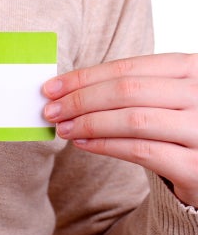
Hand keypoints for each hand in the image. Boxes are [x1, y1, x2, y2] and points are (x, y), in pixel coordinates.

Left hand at [42, 53, 197, 207]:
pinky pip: (141, 152)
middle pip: (126, 91)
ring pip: (132, 120)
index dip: (84, 78)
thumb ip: (130, 87)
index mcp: (193, 69)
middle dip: (80, 100)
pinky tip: (83, 143)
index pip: (127, 68)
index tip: (51, 88)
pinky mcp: (196, 166)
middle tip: (50, 110)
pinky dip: (106, 146)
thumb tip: (66, 89)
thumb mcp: (166, 95)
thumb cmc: (182, 125)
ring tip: (63, 128)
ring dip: (89, 123)